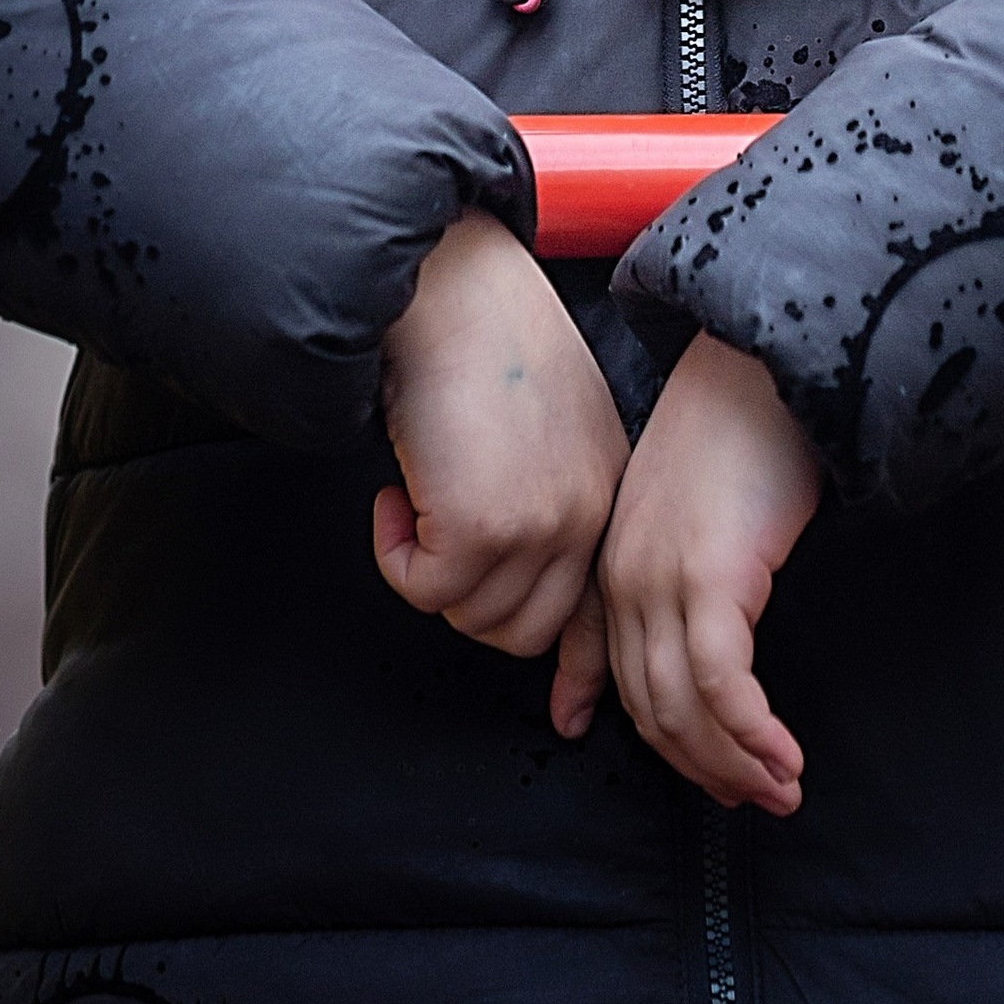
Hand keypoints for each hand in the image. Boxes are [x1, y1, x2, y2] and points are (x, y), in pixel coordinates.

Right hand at [375, 212, 628, 738]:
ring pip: (472, 618)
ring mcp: (541, 526)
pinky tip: (399, 491)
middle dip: (466, 596)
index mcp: (607, 489)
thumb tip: (507, 556)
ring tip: (418, 491)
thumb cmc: (479, 336)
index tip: (569, 713)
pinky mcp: (483, 528)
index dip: (580, 669)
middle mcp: (588, 515)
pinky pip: (425, 591)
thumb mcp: (543, 424)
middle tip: (434, 533)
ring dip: (427, 567)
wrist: (444, 289)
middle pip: (525, 629)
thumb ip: (546, 492)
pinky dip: (396, 551)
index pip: (603, 606)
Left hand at [598, 335, 823, 814]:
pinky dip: (752, 733)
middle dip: (706, 767)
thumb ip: (689, 563)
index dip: (662, 738)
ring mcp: (662, 581)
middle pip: (654, 707)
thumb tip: (721, 612)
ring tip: (779, 792)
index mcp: (620, 561)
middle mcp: (628, 578)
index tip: (700, 780)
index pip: (626, 673)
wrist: (762, 366)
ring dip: (735, 763)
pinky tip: (783, 757)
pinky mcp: (710, 579)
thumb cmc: (743, 426)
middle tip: (755, 801)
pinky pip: (723, 684)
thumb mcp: (698, 504)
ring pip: (685, 708)